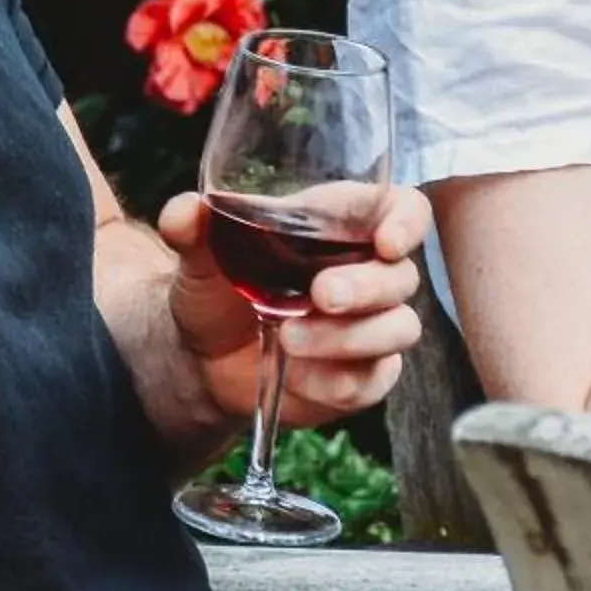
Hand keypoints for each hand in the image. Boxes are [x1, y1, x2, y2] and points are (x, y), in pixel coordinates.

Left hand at [157, 183, 428, 431]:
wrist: (201, 357)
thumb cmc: (215, 288)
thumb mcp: (199, 256)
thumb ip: (192, 229)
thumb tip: (183, 212)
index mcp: (341, 223)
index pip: (402, 209)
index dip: (407, 222)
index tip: (386, 242)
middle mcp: (367, 271)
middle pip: (402, 275)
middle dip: (365, 288)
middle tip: (321, 295)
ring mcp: (371, 326)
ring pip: (398, 329)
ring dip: (348, 337)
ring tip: (289, 339)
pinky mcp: (363, 376)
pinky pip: (373, 380)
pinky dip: (335, 380)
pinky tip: (295, 375)